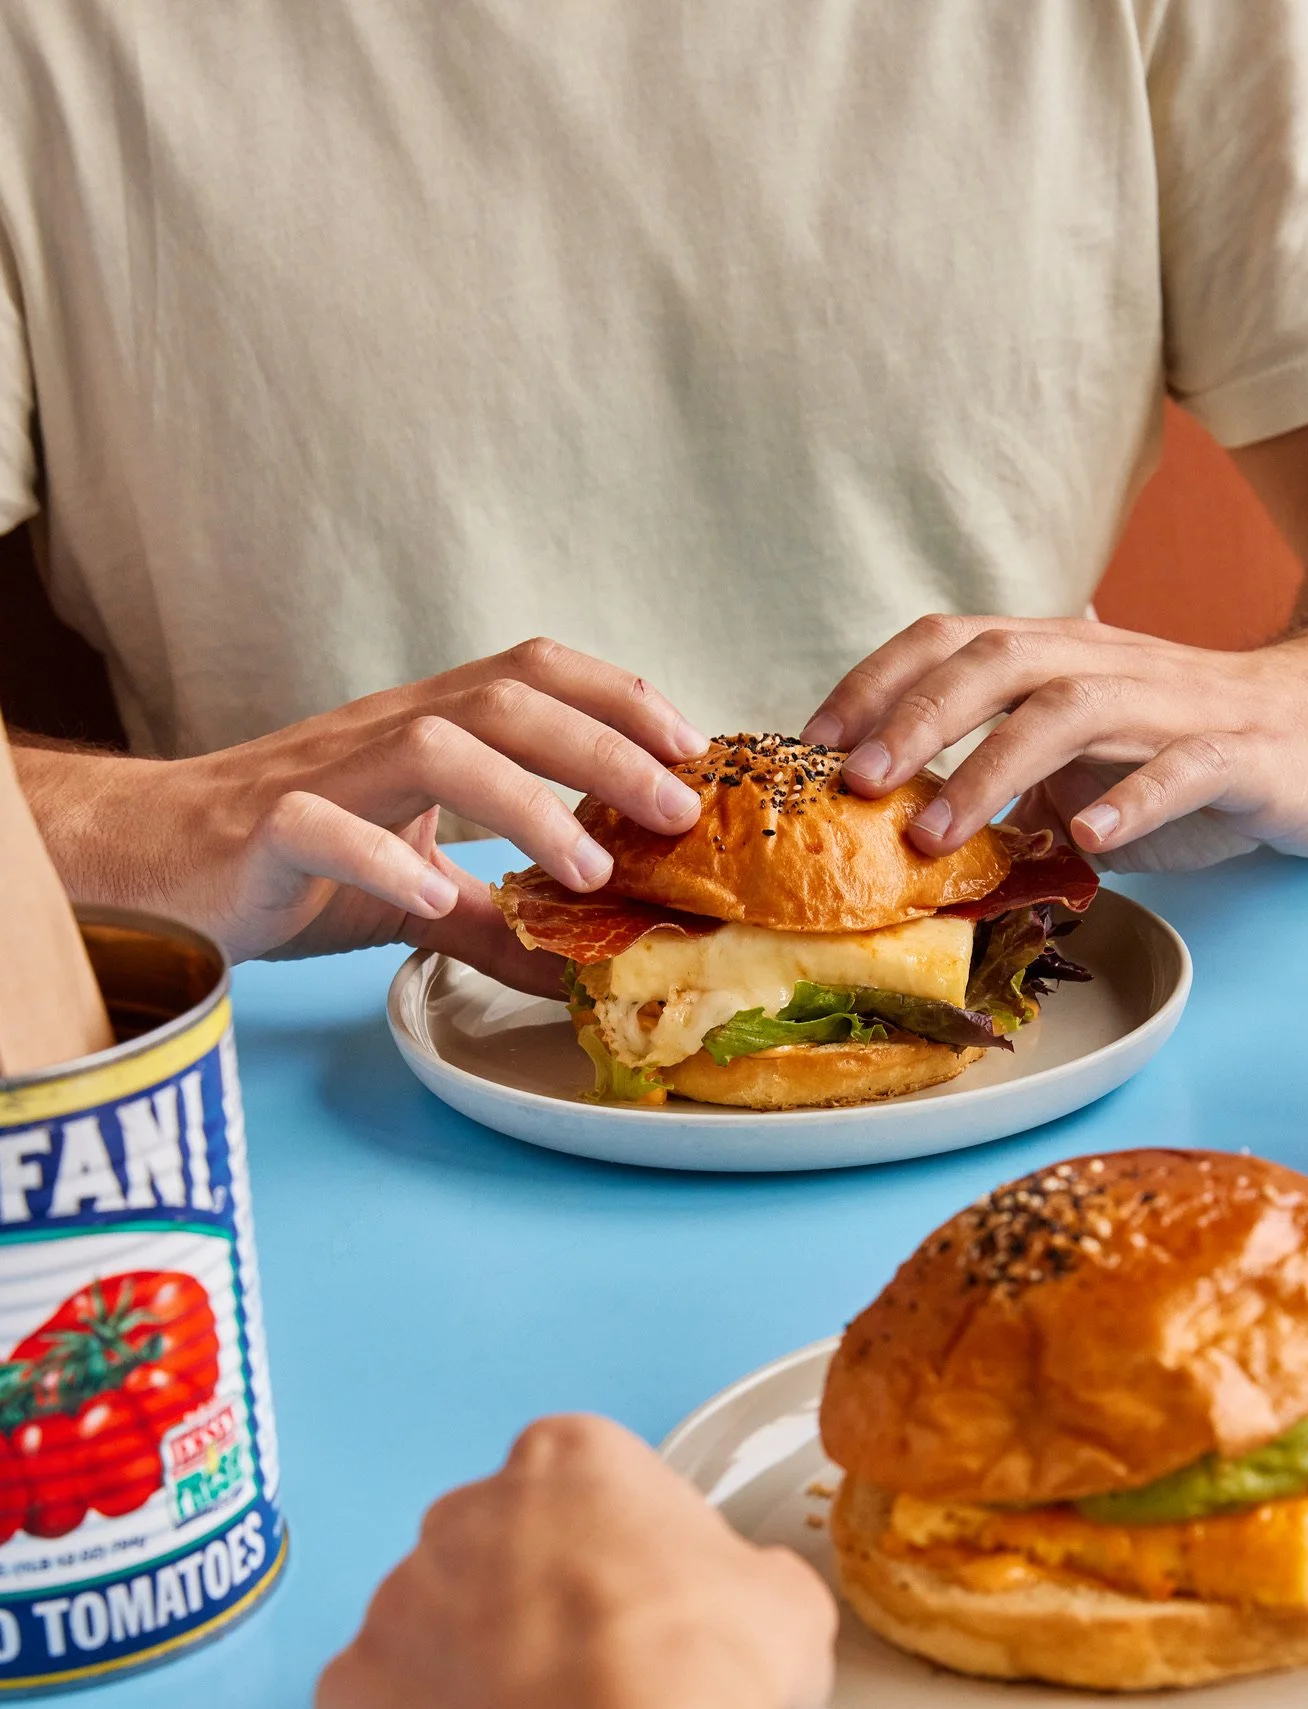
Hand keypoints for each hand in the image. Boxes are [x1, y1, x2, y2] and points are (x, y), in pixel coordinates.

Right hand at [15, 640, 707, 992]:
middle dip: (604, 747)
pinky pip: (324, 829)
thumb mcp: (413, 895)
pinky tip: (440, 900)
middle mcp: (381, 736)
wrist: (151, 867)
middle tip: (676, 813)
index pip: (531, 676)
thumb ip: (499, 923)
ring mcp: (322, 778)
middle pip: (503, 701)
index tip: (692, 751)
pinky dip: (387, 862)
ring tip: (588, 871)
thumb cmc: (286, 865)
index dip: (617, 699)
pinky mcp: (264, 832)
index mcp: (423, 733)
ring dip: (524, 804)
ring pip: (432, 748)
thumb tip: (585, 970)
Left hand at [314, 1416, 836, 1708]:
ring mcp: (396, 1595)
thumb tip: (739, 1600)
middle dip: (532, 1603)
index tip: (648, 1604)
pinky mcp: (349, 1687)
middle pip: (496, 1547)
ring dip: (472, 1672)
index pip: (588, 1482)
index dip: (621, 1549)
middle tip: (593, 1677)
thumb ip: (741, 1574)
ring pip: (432, 1629)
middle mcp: (466, 1506)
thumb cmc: (704, 1665)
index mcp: (571, 1456)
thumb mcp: (784, 1597)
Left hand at [803, 614, 1307, 870]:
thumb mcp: (1080, 765)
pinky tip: (1086, 839)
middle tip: (856, 787)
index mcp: (1062, 657)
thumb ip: (1003, 783)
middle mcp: (1109, 664)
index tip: (813, 744)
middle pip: (996, 661)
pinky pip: (1183, 769)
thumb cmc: (1192, 752)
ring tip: (938, 836)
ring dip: (993, 771)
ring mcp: (1177, 706)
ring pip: (1072, 711)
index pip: (952, 642)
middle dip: (916, 720)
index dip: (878, 683)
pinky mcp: (1244, 753)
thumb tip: (896, 828)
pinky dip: (1131, 801)